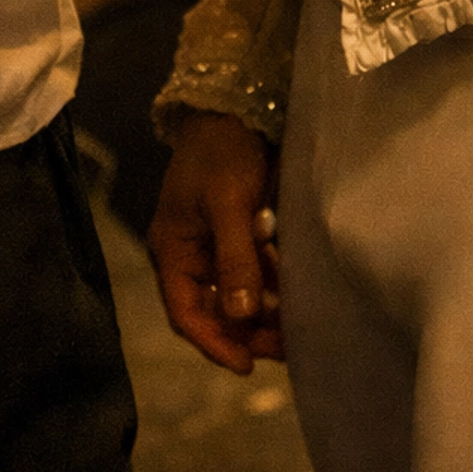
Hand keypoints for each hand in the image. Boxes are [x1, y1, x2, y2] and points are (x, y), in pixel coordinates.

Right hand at [149, 112, 281, 373]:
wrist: (238, 106)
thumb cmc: (223, 152)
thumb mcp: (228, 204)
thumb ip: (235, 258)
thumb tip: (243, 316)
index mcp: (172, 250)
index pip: (186, 313)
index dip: (214, 342)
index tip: (246, 365)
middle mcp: (191, 254)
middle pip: (214, 310)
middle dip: (247, 333)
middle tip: (285, 348)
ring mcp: (216, 245)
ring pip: (238, 295)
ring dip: (264, 313)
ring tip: (299, 329)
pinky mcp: (241, 234)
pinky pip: (255, 273)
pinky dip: (274, 286)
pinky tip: (299, 294)